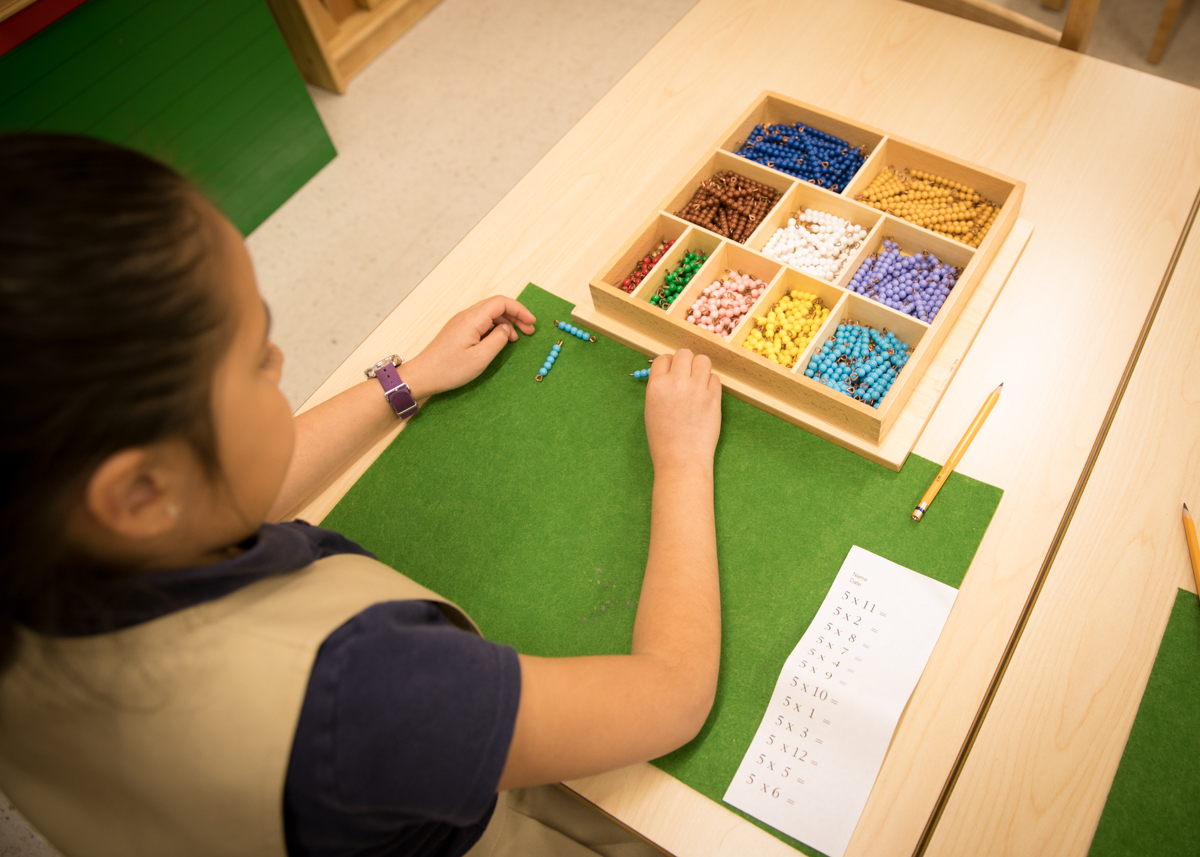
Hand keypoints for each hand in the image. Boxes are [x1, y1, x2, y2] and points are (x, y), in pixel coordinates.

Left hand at [399, 296, 535, 398]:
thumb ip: (498, 340)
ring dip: (506, 323)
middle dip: (515, 316)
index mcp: (472, 319)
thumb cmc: (449, 369)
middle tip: (529, 331)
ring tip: (516, 339)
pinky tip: (500, 341)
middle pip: (496, 306)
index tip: (532, 323)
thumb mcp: (480, 358)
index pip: (501, 302)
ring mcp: (461, 322)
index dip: (520, 310)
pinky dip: (495, 328)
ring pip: (489, 314)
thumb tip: (506, 329)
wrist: (423, 375)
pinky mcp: (459, 330)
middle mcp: (466, 316)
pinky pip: (481, 322)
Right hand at [644, 349, 721, 473]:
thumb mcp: (651, 409)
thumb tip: (672, 372)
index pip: (664, 358)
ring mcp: (697, 389)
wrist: (681, 459)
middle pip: (685, 353)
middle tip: (686, 376)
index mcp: (657, 385)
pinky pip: (715, 378)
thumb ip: (660, 387)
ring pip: (703, 360)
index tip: (672, 374)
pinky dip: (711, 384)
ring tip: (698, 383)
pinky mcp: (714, 398)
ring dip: (700, 368)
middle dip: (685, 363)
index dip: (668, 365)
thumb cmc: (663, 439)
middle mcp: (677, 382)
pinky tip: (706, 396)